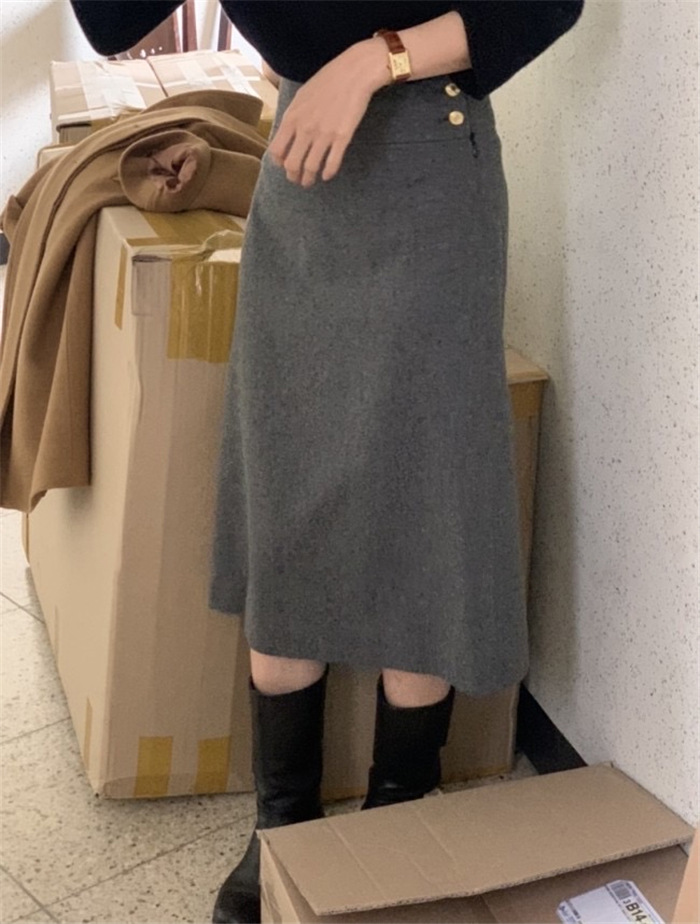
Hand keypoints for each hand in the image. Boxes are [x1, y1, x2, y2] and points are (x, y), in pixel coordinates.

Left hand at [267, 38, 388, 187]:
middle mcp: (305, 129)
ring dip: (309, 179)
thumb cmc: (327, 81)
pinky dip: (328, 173)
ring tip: (310, 182)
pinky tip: (327, 176)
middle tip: (297, 179)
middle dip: (293, 176)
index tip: (284, 165)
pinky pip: (332, 163)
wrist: (354, 72)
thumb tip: (287, 134)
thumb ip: (293, 117)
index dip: (279, 163)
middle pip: (292, 164)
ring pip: (310, 168)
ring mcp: (324, 134)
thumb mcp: (302, 96)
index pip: (276, 151)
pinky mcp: (342, 138)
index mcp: (292, 118)